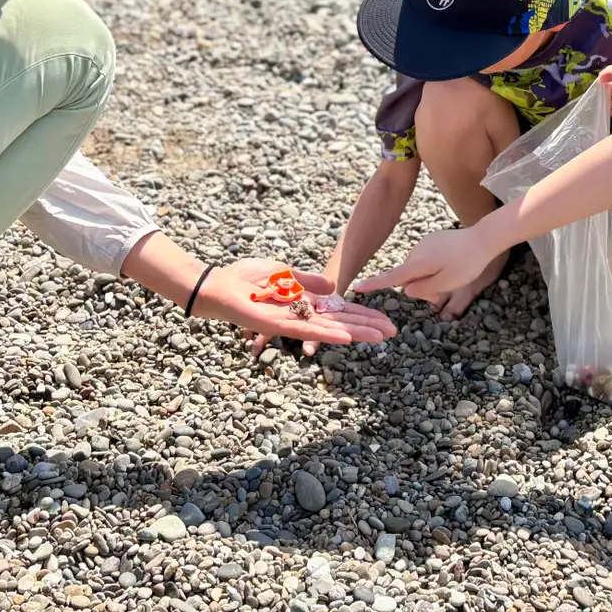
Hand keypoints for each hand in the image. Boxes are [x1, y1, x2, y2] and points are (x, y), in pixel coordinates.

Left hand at [201, 257, 396, 357]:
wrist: (218, 286)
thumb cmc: (244, 280)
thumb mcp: (283, 273)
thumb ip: (307, 281)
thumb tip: (332, 288)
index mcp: (305, 305)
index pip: (341, 312)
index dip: (364, 316)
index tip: (386, 322)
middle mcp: (302, 317)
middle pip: (341, 323)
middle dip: (367, 327)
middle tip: (393, 333)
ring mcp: (291, 322)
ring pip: (330, 330)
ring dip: (355, 333)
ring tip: (379, 338)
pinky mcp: (278, 325)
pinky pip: (307, 330)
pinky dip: (327, 334)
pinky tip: (346, 338)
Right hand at [354, 227, 498, 303]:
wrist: (483, 239)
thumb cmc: (467, 264)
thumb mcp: (446, 283)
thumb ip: (423, 289)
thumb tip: (407, 288)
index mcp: (418, 263)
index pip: (391, 277)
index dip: (374, 284)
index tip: (356, 287)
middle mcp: (416, 252)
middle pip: (408, 278)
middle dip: (422, 288)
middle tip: (443, 294)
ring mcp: (423, 245)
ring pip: (417, 270)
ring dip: (429, 279)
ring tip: (451, 277)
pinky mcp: (431, 242)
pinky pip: (425, 261)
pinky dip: (433, 268)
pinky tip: (451, 265)